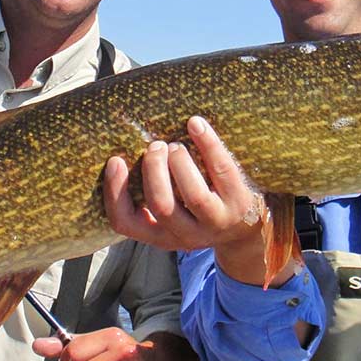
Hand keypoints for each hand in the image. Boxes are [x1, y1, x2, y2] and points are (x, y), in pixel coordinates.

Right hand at [104, 115, 262, 251]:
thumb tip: (124, 151)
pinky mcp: (239, 203)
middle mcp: (186, 235)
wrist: (245, 229)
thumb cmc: (197, 211)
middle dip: (154, 169)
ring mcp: (215, 221)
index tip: (116, 160)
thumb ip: (149, 193)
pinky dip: (207, 144)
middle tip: (155, 146)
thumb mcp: (171, 215)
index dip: (115, 192)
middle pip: (161, 205)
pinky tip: (195, 124)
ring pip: (193, 194)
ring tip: (175, 145)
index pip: (125, 222)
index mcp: (160, 236)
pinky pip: (222, 170)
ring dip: (179, 162)